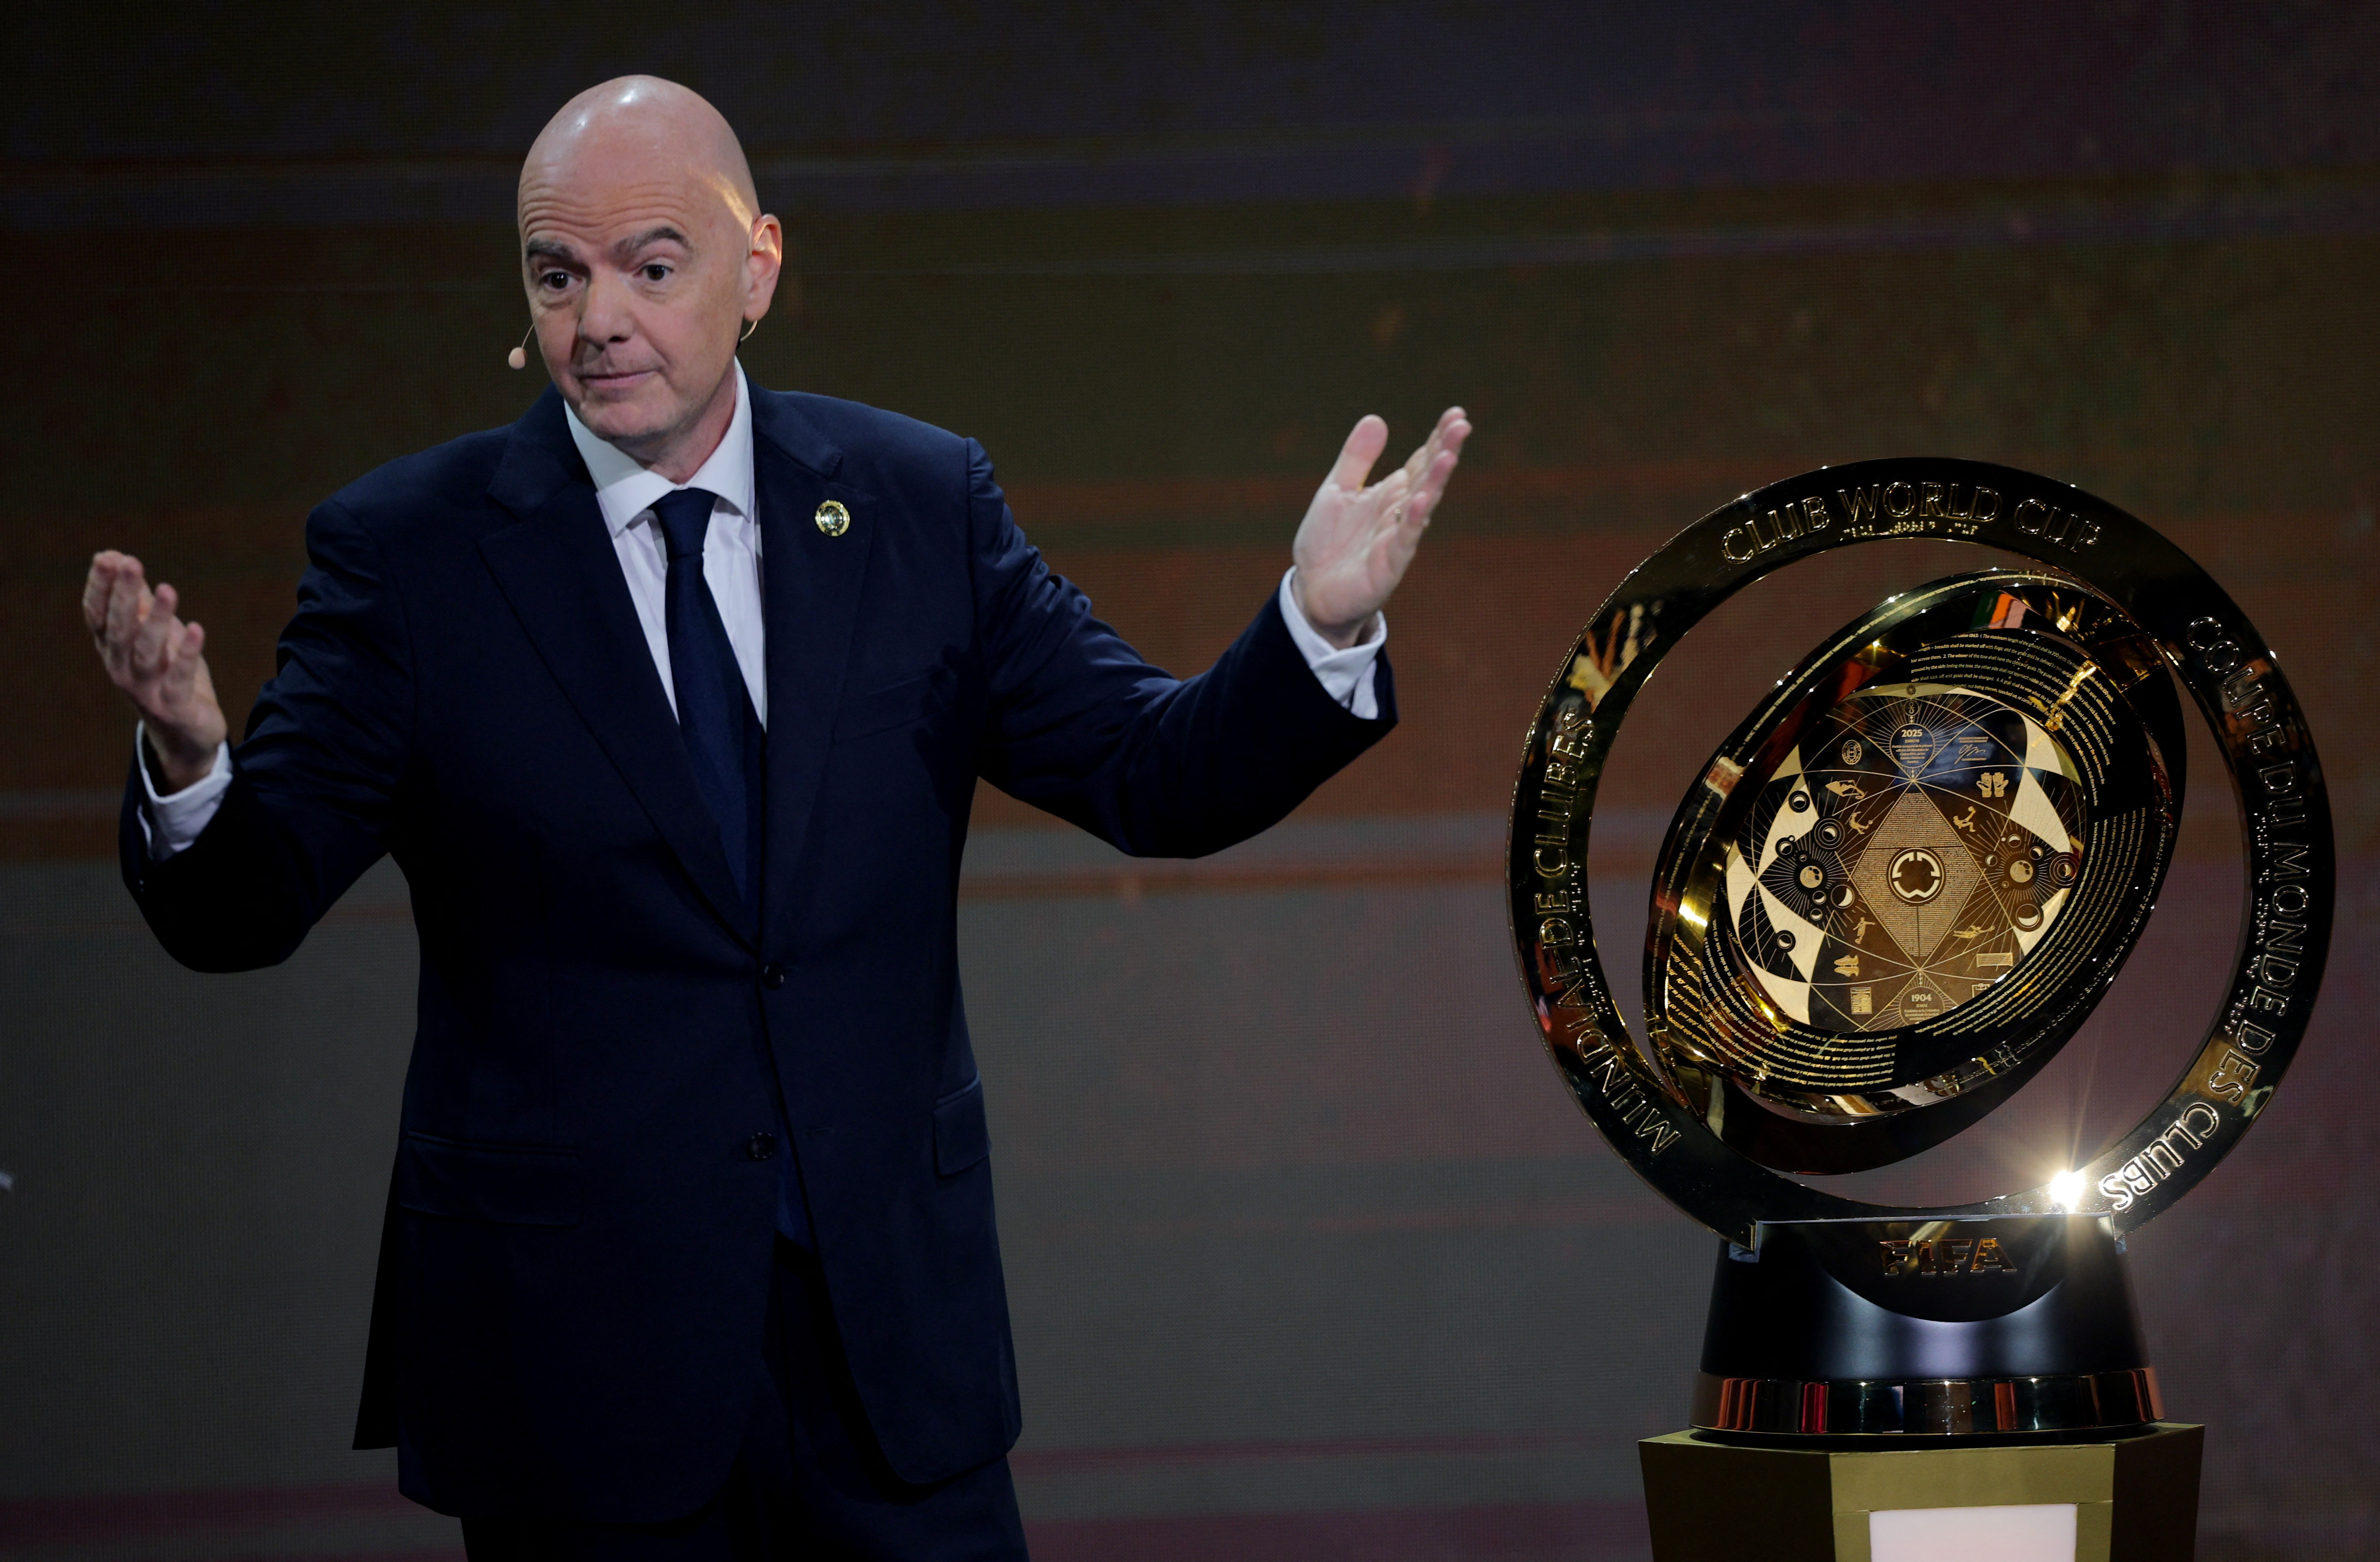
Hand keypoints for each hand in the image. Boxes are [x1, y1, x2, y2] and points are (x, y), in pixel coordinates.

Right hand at [82, 551, 227, 791]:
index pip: (98, 616)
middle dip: (122, 595)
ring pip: (146, 652)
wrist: (187, 735)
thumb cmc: (168, 675)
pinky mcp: (175, 706)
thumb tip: (115, 556)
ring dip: (155, 619)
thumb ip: (136, 599)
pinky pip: (179, 678)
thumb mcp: (154, 634)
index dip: (100, 587)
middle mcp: (122, 669)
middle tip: (130, 563)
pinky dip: (187, 653)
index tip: (106, 557)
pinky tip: (196, 628)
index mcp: (113, 650)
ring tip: (167, 589)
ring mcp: (146, 690)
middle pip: (119, 629)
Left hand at [1291, 406, 1470, 647]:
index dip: (1438, 437)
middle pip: (1428, 476)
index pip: (1421, 460)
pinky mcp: (1388, 565)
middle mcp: (1400, 513)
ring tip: (1449, 455)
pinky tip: (1422, 500)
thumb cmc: (1328, 544)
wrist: (1311, 591)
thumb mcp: (1337, 490)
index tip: (1456, 413)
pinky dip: (1413, 520)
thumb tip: (1377, 419)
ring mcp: (1397, 538)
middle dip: (1445, 450)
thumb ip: (1357, 458)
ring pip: (1423, 505)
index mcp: (1391, 493)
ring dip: (1437, 481)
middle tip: (1462, 424)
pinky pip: (1405, 540)